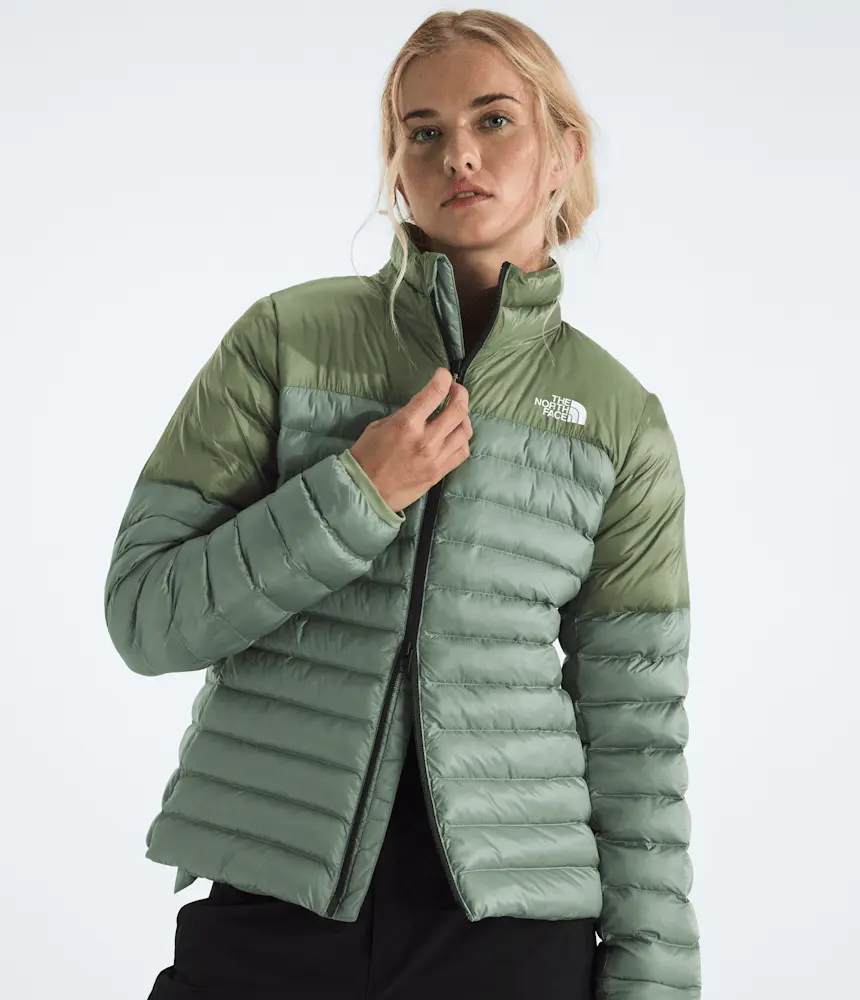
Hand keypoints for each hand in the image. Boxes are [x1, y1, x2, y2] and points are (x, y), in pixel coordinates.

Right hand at [348, 367, 471, 513]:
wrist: (366, 492)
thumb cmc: (366, 457)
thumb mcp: (379, 427)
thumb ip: (403, 416)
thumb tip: (421, 409)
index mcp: (407, 424)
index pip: (435, 393)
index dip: (443, 378)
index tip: (443, 374)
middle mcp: (426, 439)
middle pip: (458, 409)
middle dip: (460, 392)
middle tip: (455, 389)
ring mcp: (437, 457)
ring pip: (465, 430)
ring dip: (463, 416)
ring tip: (456, 413)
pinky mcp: (441, 472)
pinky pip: (462, 451)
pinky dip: (462, 439)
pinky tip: (455, 435)